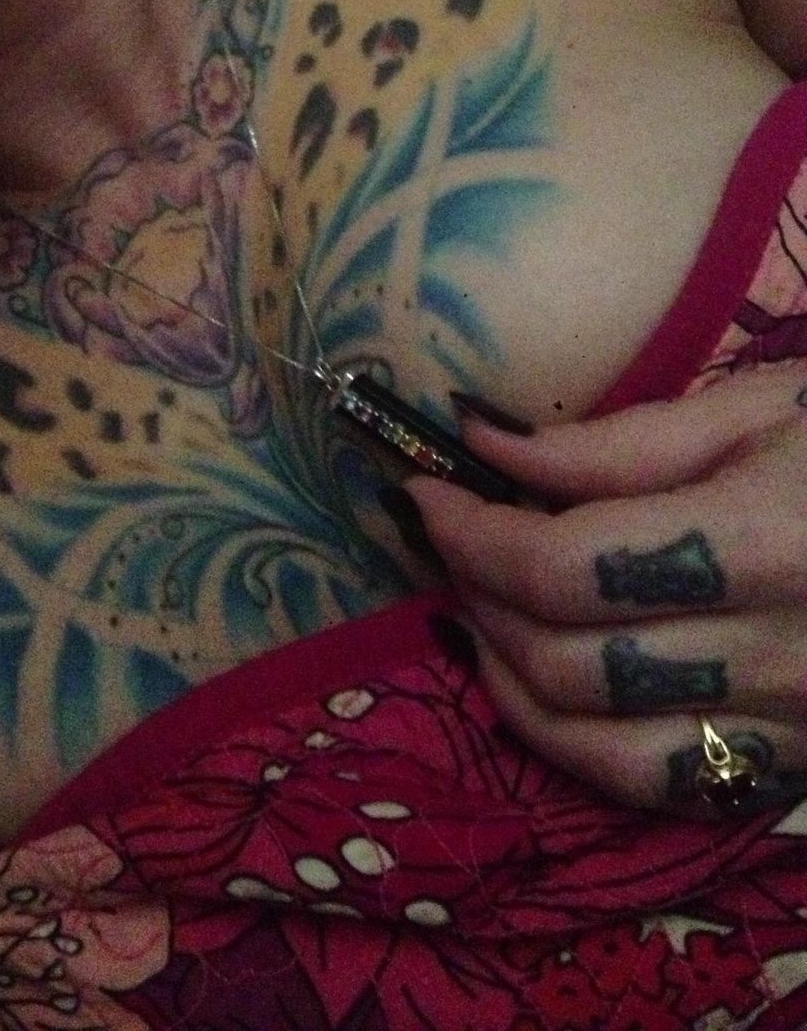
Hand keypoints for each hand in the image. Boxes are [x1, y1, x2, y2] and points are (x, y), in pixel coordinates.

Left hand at [406, 366, 806, 815]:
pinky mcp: (797, 770)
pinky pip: (657, 785)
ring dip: (507, 681)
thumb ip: (613, 443)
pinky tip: (539, 680)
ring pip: (598, 749)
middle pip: (568, 660)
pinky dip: (572, 742)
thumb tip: (480, 444)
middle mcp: (781, 657)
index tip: (424, 492)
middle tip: (448, 543)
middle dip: (477, 598)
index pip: (567, 566)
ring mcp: (794, 731)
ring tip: (475, 610)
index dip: (472, 534)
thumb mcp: (760, 408)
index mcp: (768, 544)